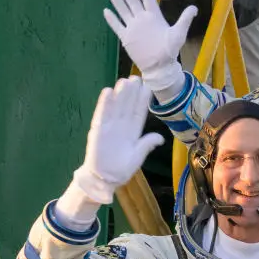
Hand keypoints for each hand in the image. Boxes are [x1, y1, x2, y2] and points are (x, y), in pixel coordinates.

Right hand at [55, 77, 163, 227]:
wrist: (103, 180)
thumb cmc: (120, 169)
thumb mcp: (137, 158)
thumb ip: (146, 145)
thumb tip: (160, 138)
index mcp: (132, 132)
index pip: (138, 113)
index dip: (143, 101)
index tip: (148, 88)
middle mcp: (121, 126)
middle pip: (127, 106)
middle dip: (132, 93)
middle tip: (137, 77)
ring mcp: (109, 127)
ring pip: (116, 107)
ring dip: (120, 94)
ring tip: (124, 80)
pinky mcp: (98, 131)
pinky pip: (102, 115)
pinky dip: (104, 104)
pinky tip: (108, 91)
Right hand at [104, 0, 195, 95]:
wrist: (160, 67)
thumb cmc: (170, 51)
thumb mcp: (179, 34)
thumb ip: (184, 20)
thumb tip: (195, 8)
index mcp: (154, 16)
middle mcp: (142, 20)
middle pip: (133, 2)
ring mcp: (133, 28)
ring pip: (124, 12)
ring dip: (118, 3)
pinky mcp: (127, 38)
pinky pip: (117, 26)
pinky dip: (112, 19)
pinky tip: (106, 11)